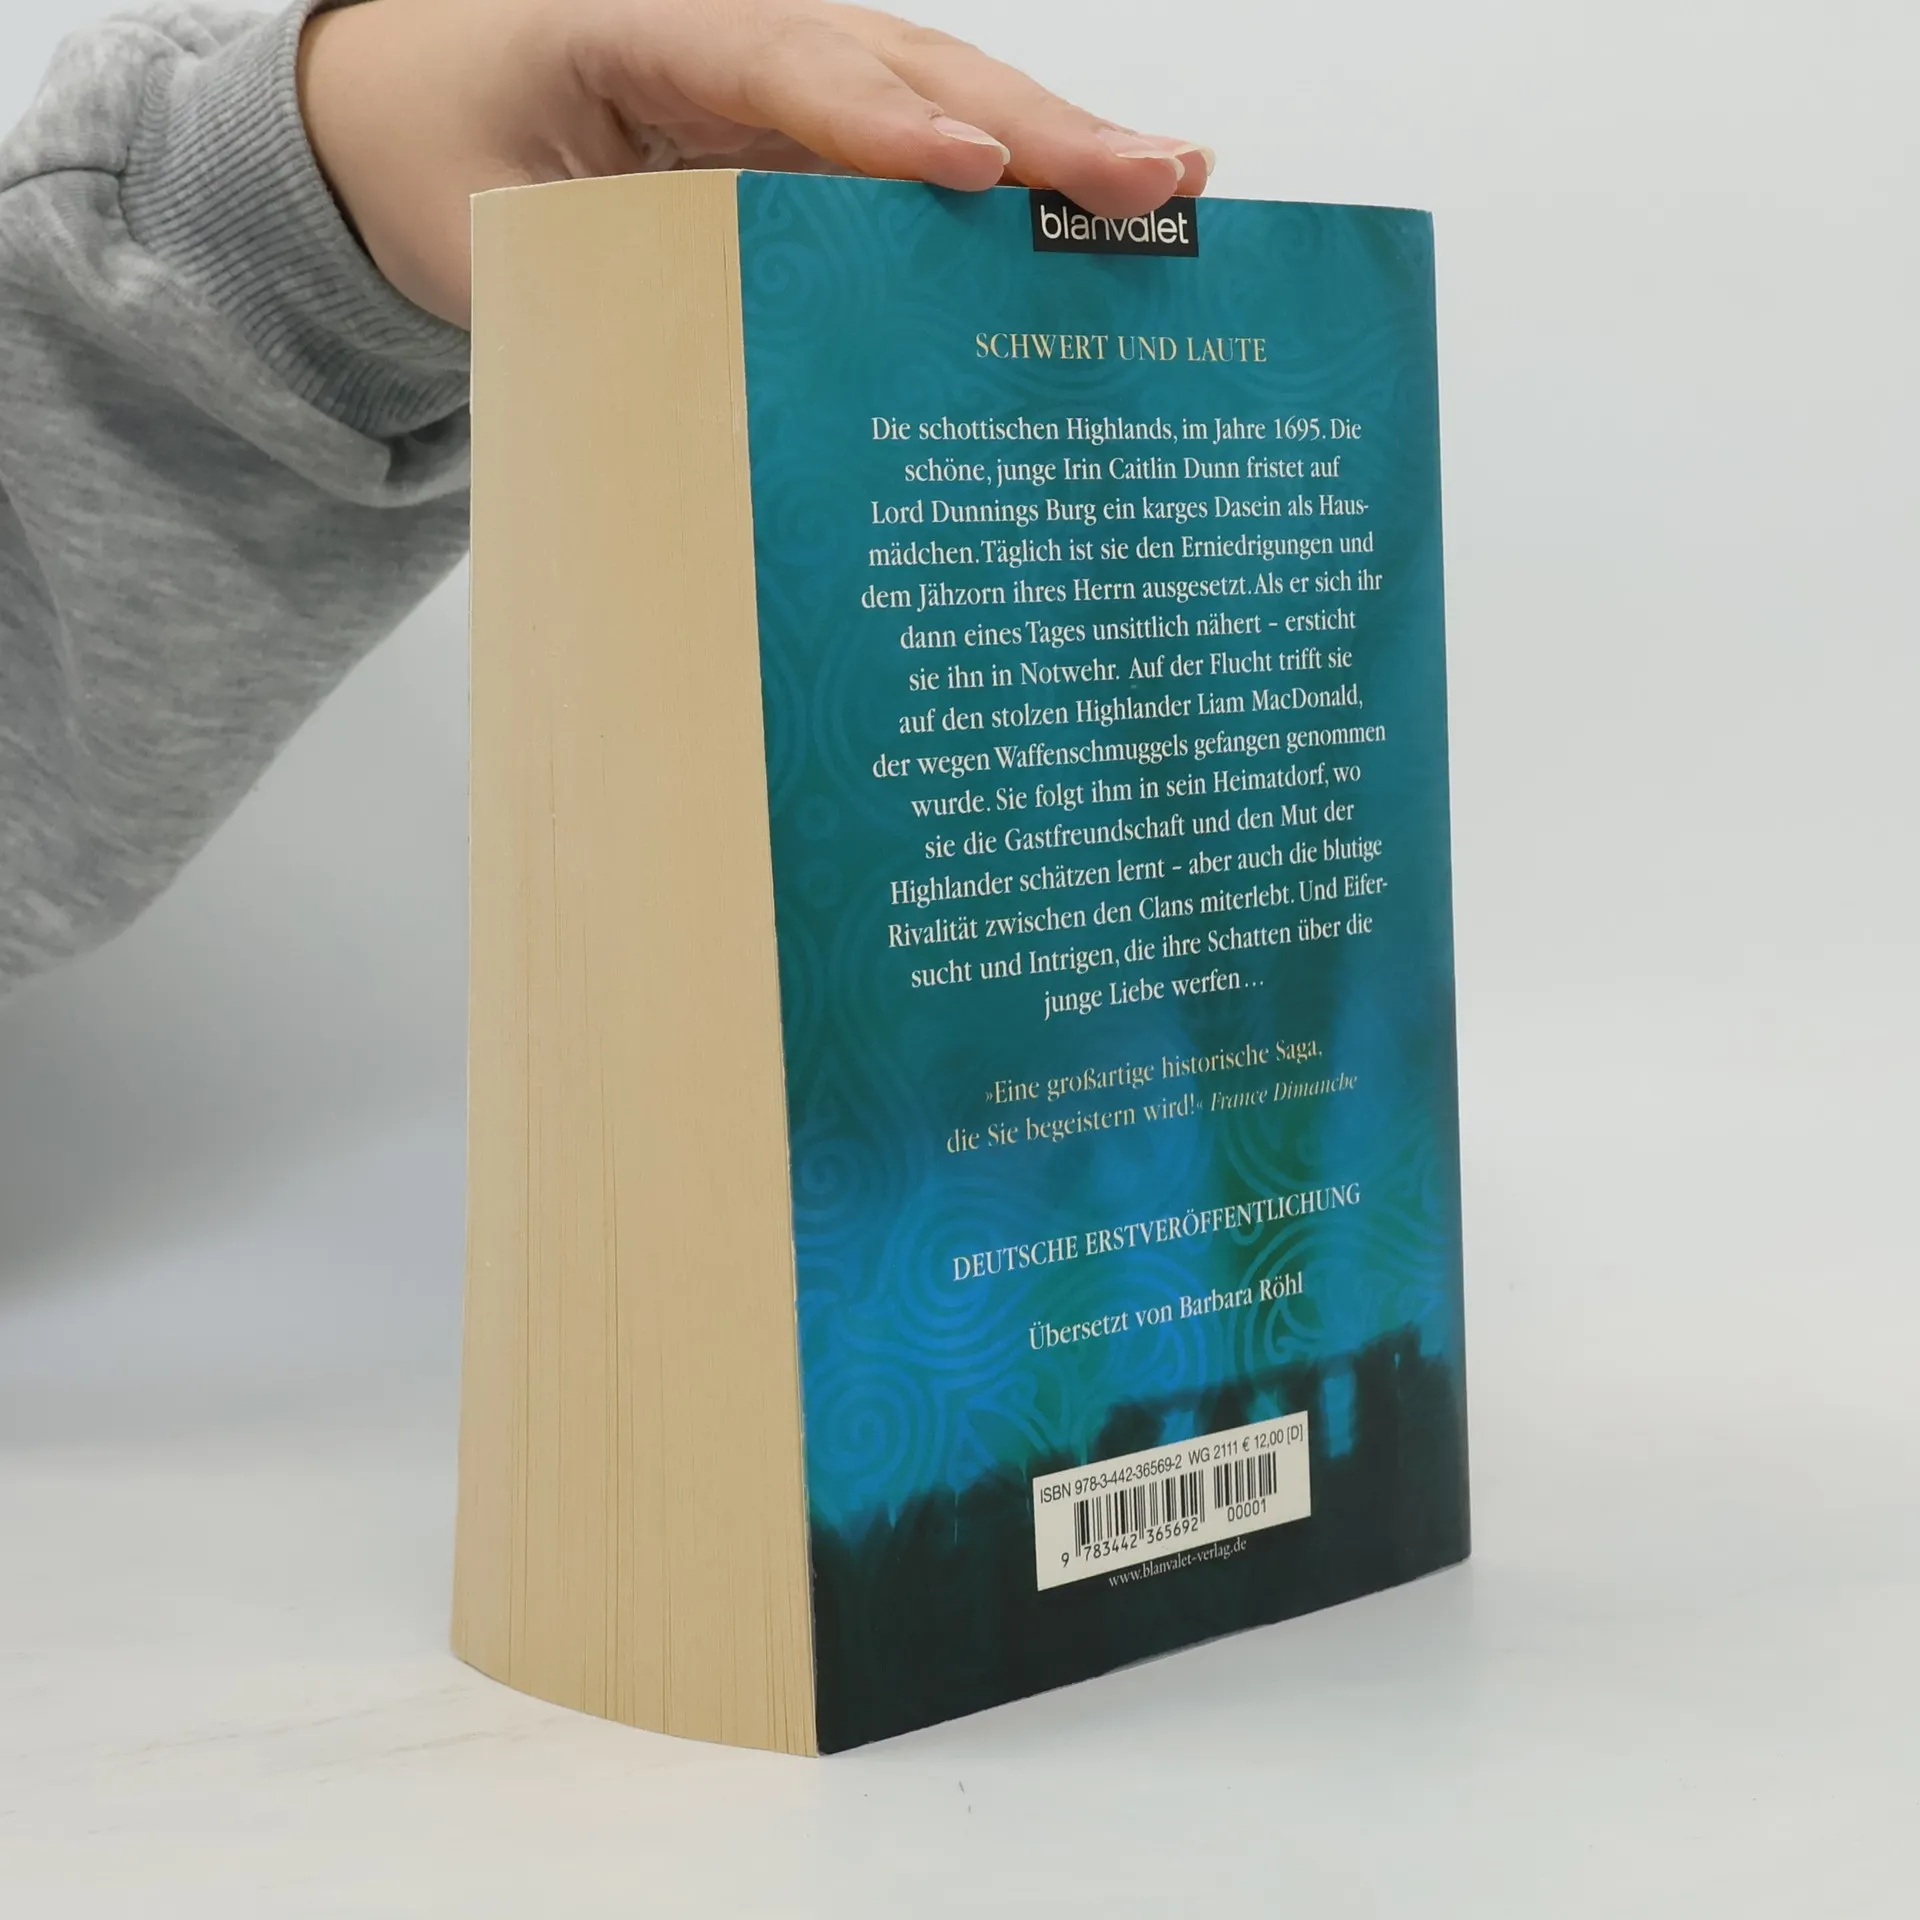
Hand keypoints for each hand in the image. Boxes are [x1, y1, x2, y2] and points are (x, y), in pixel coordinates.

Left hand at [298, 0, 1211, 326]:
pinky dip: (1008, 190)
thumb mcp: (489, 232)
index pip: (780, 62)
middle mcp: (737, 28)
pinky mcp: (812, 125)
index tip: (973, 168)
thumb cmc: (446, 157)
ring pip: (937, 94)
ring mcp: (788, 69)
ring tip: (1167, 193)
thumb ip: (588, 287)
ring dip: (1052, 150)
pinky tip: (1093, 217)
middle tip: (1151, 180)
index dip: (883, 119)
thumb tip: (707, 404)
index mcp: (637, 24)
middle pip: (903, 63)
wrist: (409, 104)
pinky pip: (919, 145)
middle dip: (1032, 126)